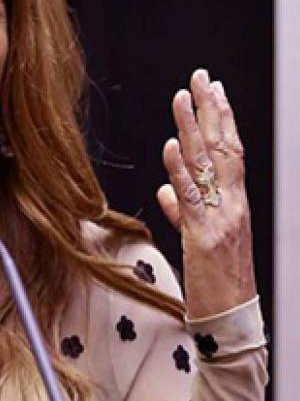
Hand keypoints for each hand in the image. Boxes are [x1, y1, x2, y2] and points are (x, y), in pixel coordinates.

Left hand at [156, 68, 256, 318]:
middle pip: (222, 149)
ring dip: (193, 129)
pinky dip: (180, 171)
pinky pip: (191, 200)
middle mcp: (232, 207)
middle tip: (200, 78)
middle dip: (211, 110)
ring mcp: (220, 221)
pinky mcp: (204, 239)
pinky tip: (171, 148)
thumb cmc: (219, 285)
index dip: (222, 119)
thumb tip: (165, 189)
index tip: (212, 90)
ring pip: (207, 167)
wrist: (231, 322)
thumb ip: (183, 212)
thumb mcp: (201, 242)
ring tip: (183, 98)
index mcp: (234, 205)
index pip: (230, 153)